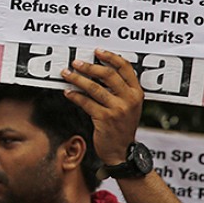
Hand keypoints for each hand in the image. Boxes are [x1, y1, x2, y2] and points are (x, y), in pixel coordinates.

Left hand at [61, 49, 143, 164]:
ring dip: (77, 79)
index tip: (97, 51)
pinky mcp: (104, 119)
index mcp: (137, 93)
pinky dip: (74, 95)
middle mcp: (130, 99)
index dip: (110, 57)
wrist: (121, 150)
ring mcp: (118, 109)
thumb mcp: (129, 106)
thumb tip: (97, 70)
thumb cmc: (122, 126)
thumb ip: (120, 90)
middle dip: (89, 66)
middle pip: (108, 74)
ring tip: (66, 73)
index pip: (125, 68)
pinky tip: (68, 92)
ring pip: (94, 87)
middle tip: (75, 62)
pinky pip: (86, 102)